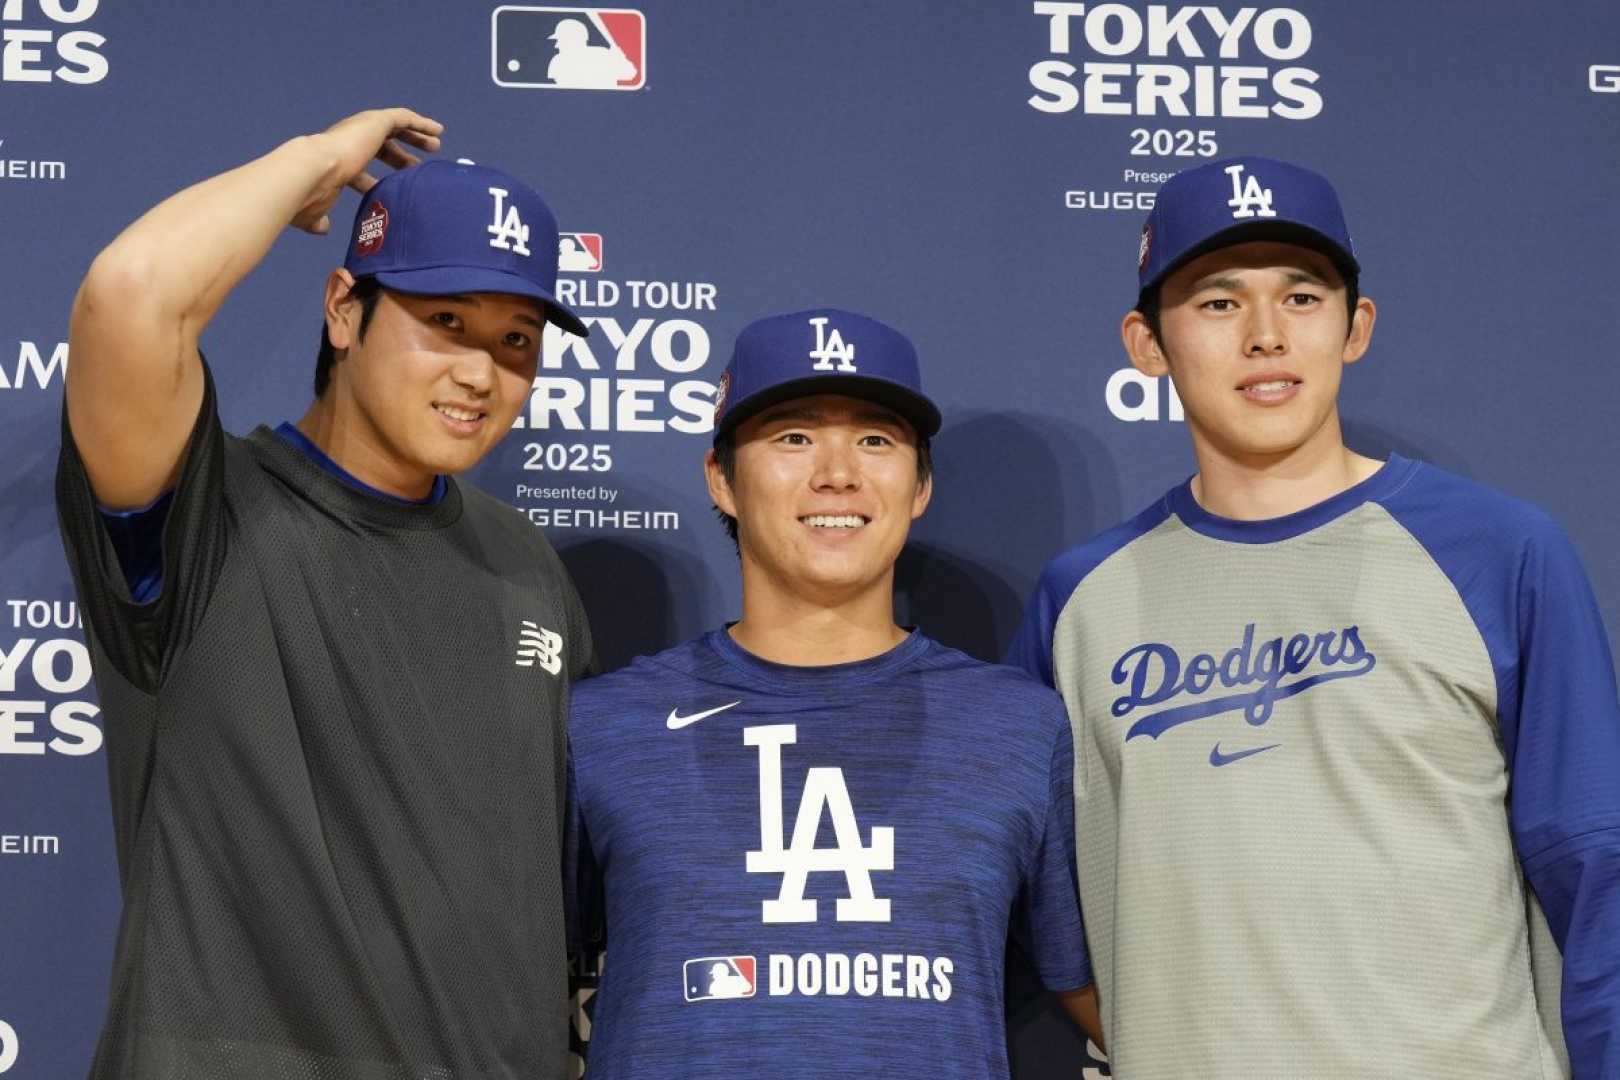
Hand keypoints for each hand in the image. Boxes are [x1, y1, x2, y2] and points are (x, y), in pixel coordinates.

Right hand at [292, 107, 443, 234]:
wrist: (312, 171)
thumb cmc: (309, 194)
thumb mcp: (314, 211)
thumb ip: (320, 219)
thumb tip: (322, 229)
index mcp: (336, 160)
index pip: (359, 168)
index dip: (374, 180)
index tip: (391, 190)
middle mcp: (348, 140)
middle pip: (380, 147)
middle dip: (400, 157)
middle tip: (418, 166)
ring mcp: (361, 129)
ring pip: (394, 128)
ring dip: (415, 137)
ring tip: (435, 146)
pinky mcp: (374, 121)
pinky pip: (403, 118)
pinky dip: (420, 123)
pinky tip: (437, 130)